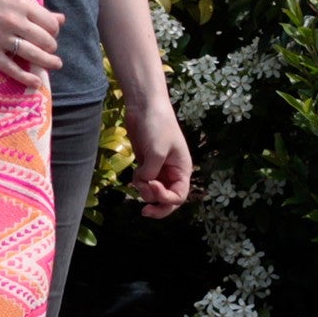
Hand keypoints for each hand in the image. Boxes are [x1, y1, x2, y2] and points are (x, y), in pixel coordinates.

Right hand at [0, 0, 63, 89]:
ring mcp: (2, 38)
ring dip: (47, 62)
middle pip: (45, 41)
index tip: (51, 33)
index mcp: (22, 6)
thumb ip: (38, 11)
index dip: (54, 31)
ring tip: (55, 64)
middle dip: (51, 47)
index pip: (50, 24)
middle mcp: (15, 22)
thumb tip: (61, 20)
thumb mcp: (15, 0)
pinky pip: (11, 68)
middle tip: (49, 48)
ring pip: (33, 55)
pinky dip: (25, 77)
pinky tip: (36, 82)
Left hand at [125, 96, 191, 218]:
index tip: (151, 187)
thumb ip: (151, 173)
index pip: (179, 196)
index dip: (165, 199)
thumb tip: (144, 184)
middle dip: (157, 206)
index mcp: (182, 169)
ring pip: (153, 192)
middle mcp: (173, 172)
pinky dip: (139, 182)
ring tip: (137, 177)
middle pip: (167, 199)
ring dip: (144, 190)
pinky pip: (144, 182)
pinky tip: (135, 173)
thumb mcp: (156, 151)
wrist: (144, 105)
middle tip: (144, 211)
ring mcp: (159, 168)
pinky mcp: (146, 163)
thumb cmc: (156, 125)